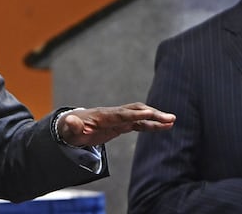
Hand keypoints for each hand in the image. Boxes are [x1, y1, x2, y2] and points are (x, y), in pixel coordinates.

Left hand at [56, 102, 174, 146]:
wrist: (71, 127)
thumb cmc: (69, 130)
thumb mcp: (68, 131)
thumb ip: (72, 126)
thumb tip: (71, 121)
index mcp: (102, 116)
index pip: (122, 114)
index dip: (136, 114)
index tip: (150, 114)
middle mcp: (113, 114)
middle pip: (135, 111)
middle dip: (152, 114)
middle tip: (170, 118)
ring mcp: (118, 118)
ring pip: (140, 116)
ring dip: (155, 118)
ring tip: (172, 121)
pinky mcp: (121, 124)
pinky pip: (139, 124)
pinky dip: (151, 125)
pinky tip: (164, 127)